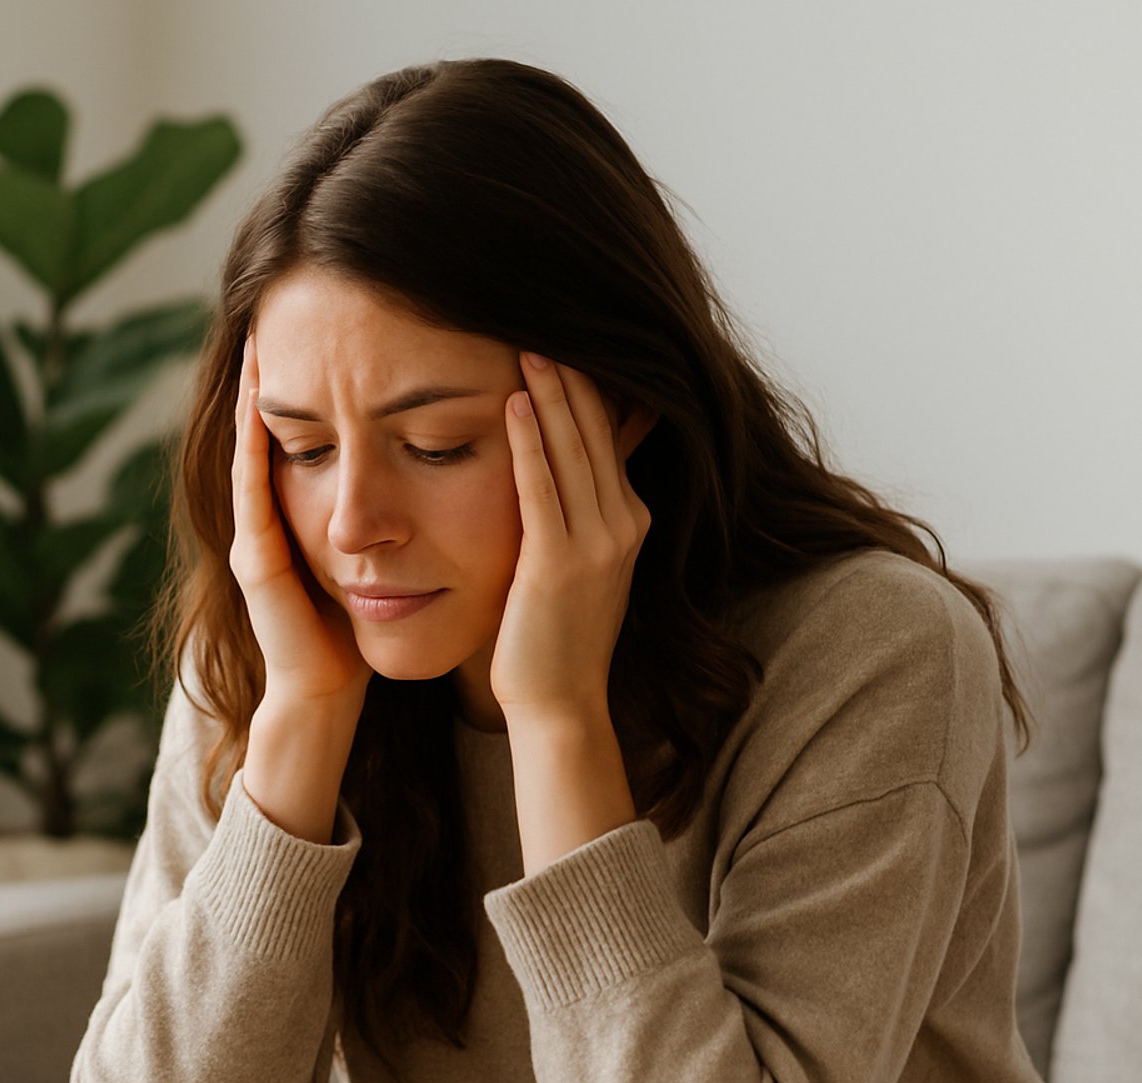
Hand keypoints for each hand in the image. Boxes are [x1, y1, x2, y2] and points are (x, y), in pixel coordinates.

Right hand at [228, 332, 373, 706]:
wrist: (332, 690)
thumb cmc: (370, 625)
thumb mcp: (392, 544)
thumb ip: (406, 497)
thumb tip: (467, 443)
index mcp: (307, 506)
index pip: (311, 424)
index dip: (315, 375)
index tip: (332, 320)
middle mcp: (275, 515)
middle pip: (275, 425)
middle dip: (279, 367)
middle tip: (277, 306)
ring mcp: (258, 535)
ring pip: (254, 448)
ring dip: (251, 395)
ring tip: (258, 336)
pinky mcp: (255, 560)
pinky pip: (250, 490)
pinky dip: (251, 447)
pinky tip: (256, 407)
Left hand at [491, 351, 656, 726]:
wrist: (559, 702)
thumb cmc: (555, 634)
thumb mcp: (580, 561)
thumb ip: (579, 507)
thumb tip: (568, 465)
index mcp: (629, 519)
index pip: (609, 433)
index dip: (587, 384)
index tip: (564, 338)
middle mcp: (624, 524)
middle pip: (596, 430)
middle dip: (571, 375)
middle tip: (543, 320)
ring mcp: (597, 545)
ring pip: (573, 450)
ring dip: (550, 394)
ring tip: (528, 344)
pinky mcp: (559, 565)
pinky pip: (542, 490)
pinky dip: (528, 444)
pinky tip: (513, 404)